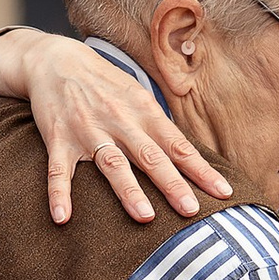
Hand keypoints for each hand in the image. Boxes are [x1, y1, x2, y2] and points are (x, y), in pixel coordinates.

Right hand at [0, 28, 230, 226]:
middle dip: (172, 184)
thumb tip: (188, 156)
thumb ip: (159, 125)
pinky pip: (58, 171)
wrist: (56, 61)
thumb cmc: (105, 83)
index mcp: (144, 111)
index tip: (222, 191)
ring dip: (128, 190)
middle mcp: (119, 121)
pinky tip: (62, 218)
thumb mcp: (137, 95)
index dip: (200, 169)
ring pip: (112, 164)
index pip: (178, 145)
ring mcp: (88, 131)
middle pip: (150, 157)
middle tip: (192, 210)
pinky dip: (59, 194)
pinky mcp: (58, 139)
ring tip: (145, 216)